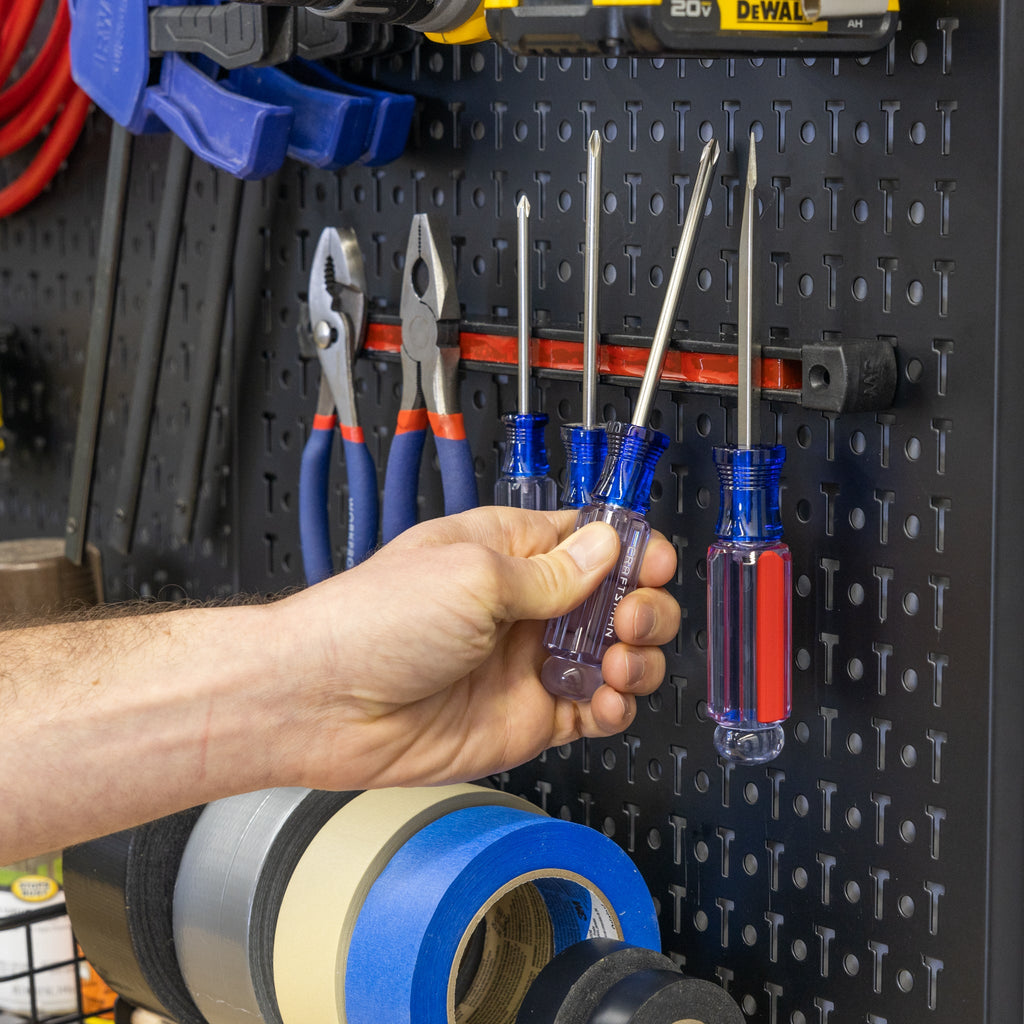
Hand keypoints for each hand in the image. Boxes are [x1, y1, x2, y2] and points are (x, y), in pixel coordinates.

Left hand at [276, 506, 679, 789]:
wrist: (325, 704)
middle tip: (630, 616)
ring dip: (638, 656)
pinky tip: (607, 698)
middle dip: (642, 605)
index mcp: (508, 550)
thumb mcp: (472, 576)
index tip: (650, 563)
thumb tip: (605, 547)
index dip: (630, 548)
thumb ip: (550, 572)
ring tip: (619, 660)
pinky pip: (595, 710)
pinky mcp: (530, 716)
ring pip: (616, 655)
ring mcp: (528, 663)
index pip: (591, 539)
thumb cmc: (372, 623)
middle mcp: (524, 604)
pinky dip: (617, 706)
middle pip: (615, 598)